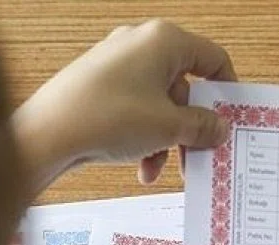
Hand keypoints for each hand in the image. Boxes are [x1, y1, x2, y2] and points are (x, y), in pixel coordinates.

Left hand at [12, 20, 235, 191]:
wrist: (48, 132)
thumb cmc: (106, 116)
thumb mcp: (168, 127)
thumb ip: (201, 126)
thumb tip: (218, 127)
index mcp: (164, 41)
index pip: (213, 59)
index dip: (226, 91)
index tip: (230, 118)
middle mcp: (140, 44)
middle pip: (183, 86)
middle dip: (190, 126)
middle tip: (197, 154)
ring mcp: (117, 63)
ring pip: (158, 103)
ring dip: (164, 139)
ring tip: (157, 169)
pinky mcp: (99, 84)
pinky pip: (134, 108)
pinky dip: (142, 135)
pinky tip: (139, 165)